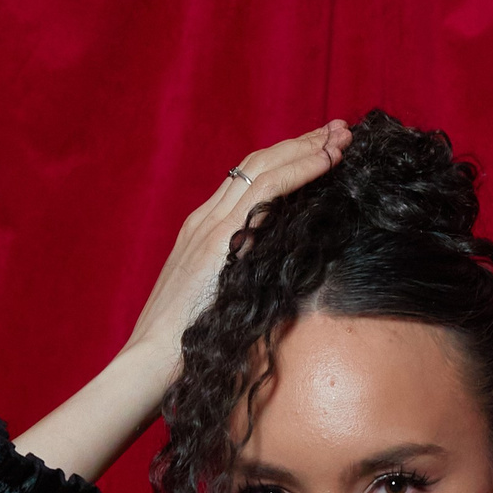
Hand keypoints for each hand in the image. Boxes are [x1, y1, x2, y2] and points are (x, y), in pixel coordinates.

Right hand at [11, 121, 349, 487]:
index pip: (249, 184)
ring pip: (265, 167)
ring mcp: (211, 225)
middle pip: (258, 165)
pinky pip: (268, 190)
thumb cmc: (183, 351)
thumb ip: (240, 290)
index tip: (320, 152)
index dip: (285, 163)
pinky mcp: (221, 238)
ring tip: (343, 135)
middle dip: (301, 143)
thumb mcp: (217, 310)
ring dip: (308, 147)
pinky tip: (328, 159)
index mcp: (203, 235)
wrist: (149, 362)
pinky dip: (301, 169)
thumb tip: (272, 295)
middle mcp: (205, 220)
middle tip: (340, 129)